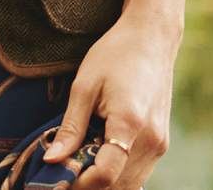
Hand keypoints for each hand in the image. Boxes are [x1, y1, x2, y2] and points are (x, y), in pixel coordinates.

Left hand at [40, 8, 180, 188]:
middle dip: (88, 185)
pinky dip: (118, 174)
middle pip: (118, 186)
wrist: (151, 38)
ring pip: (130, 185)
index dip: (79, 183)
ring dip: (104, 183)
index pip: (105, 175)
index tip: (57, 177)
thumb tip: (51, 160)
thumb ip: (71, 127)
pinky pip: (138, 173)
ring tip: (78, 162)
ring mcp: (160, 144)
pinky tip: (98, 156)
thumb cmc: (114, 54)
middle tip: (62, 172)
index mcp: (130, 123)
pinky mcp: (162, 143)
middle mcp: (151, 140)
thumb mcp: (84, 85)